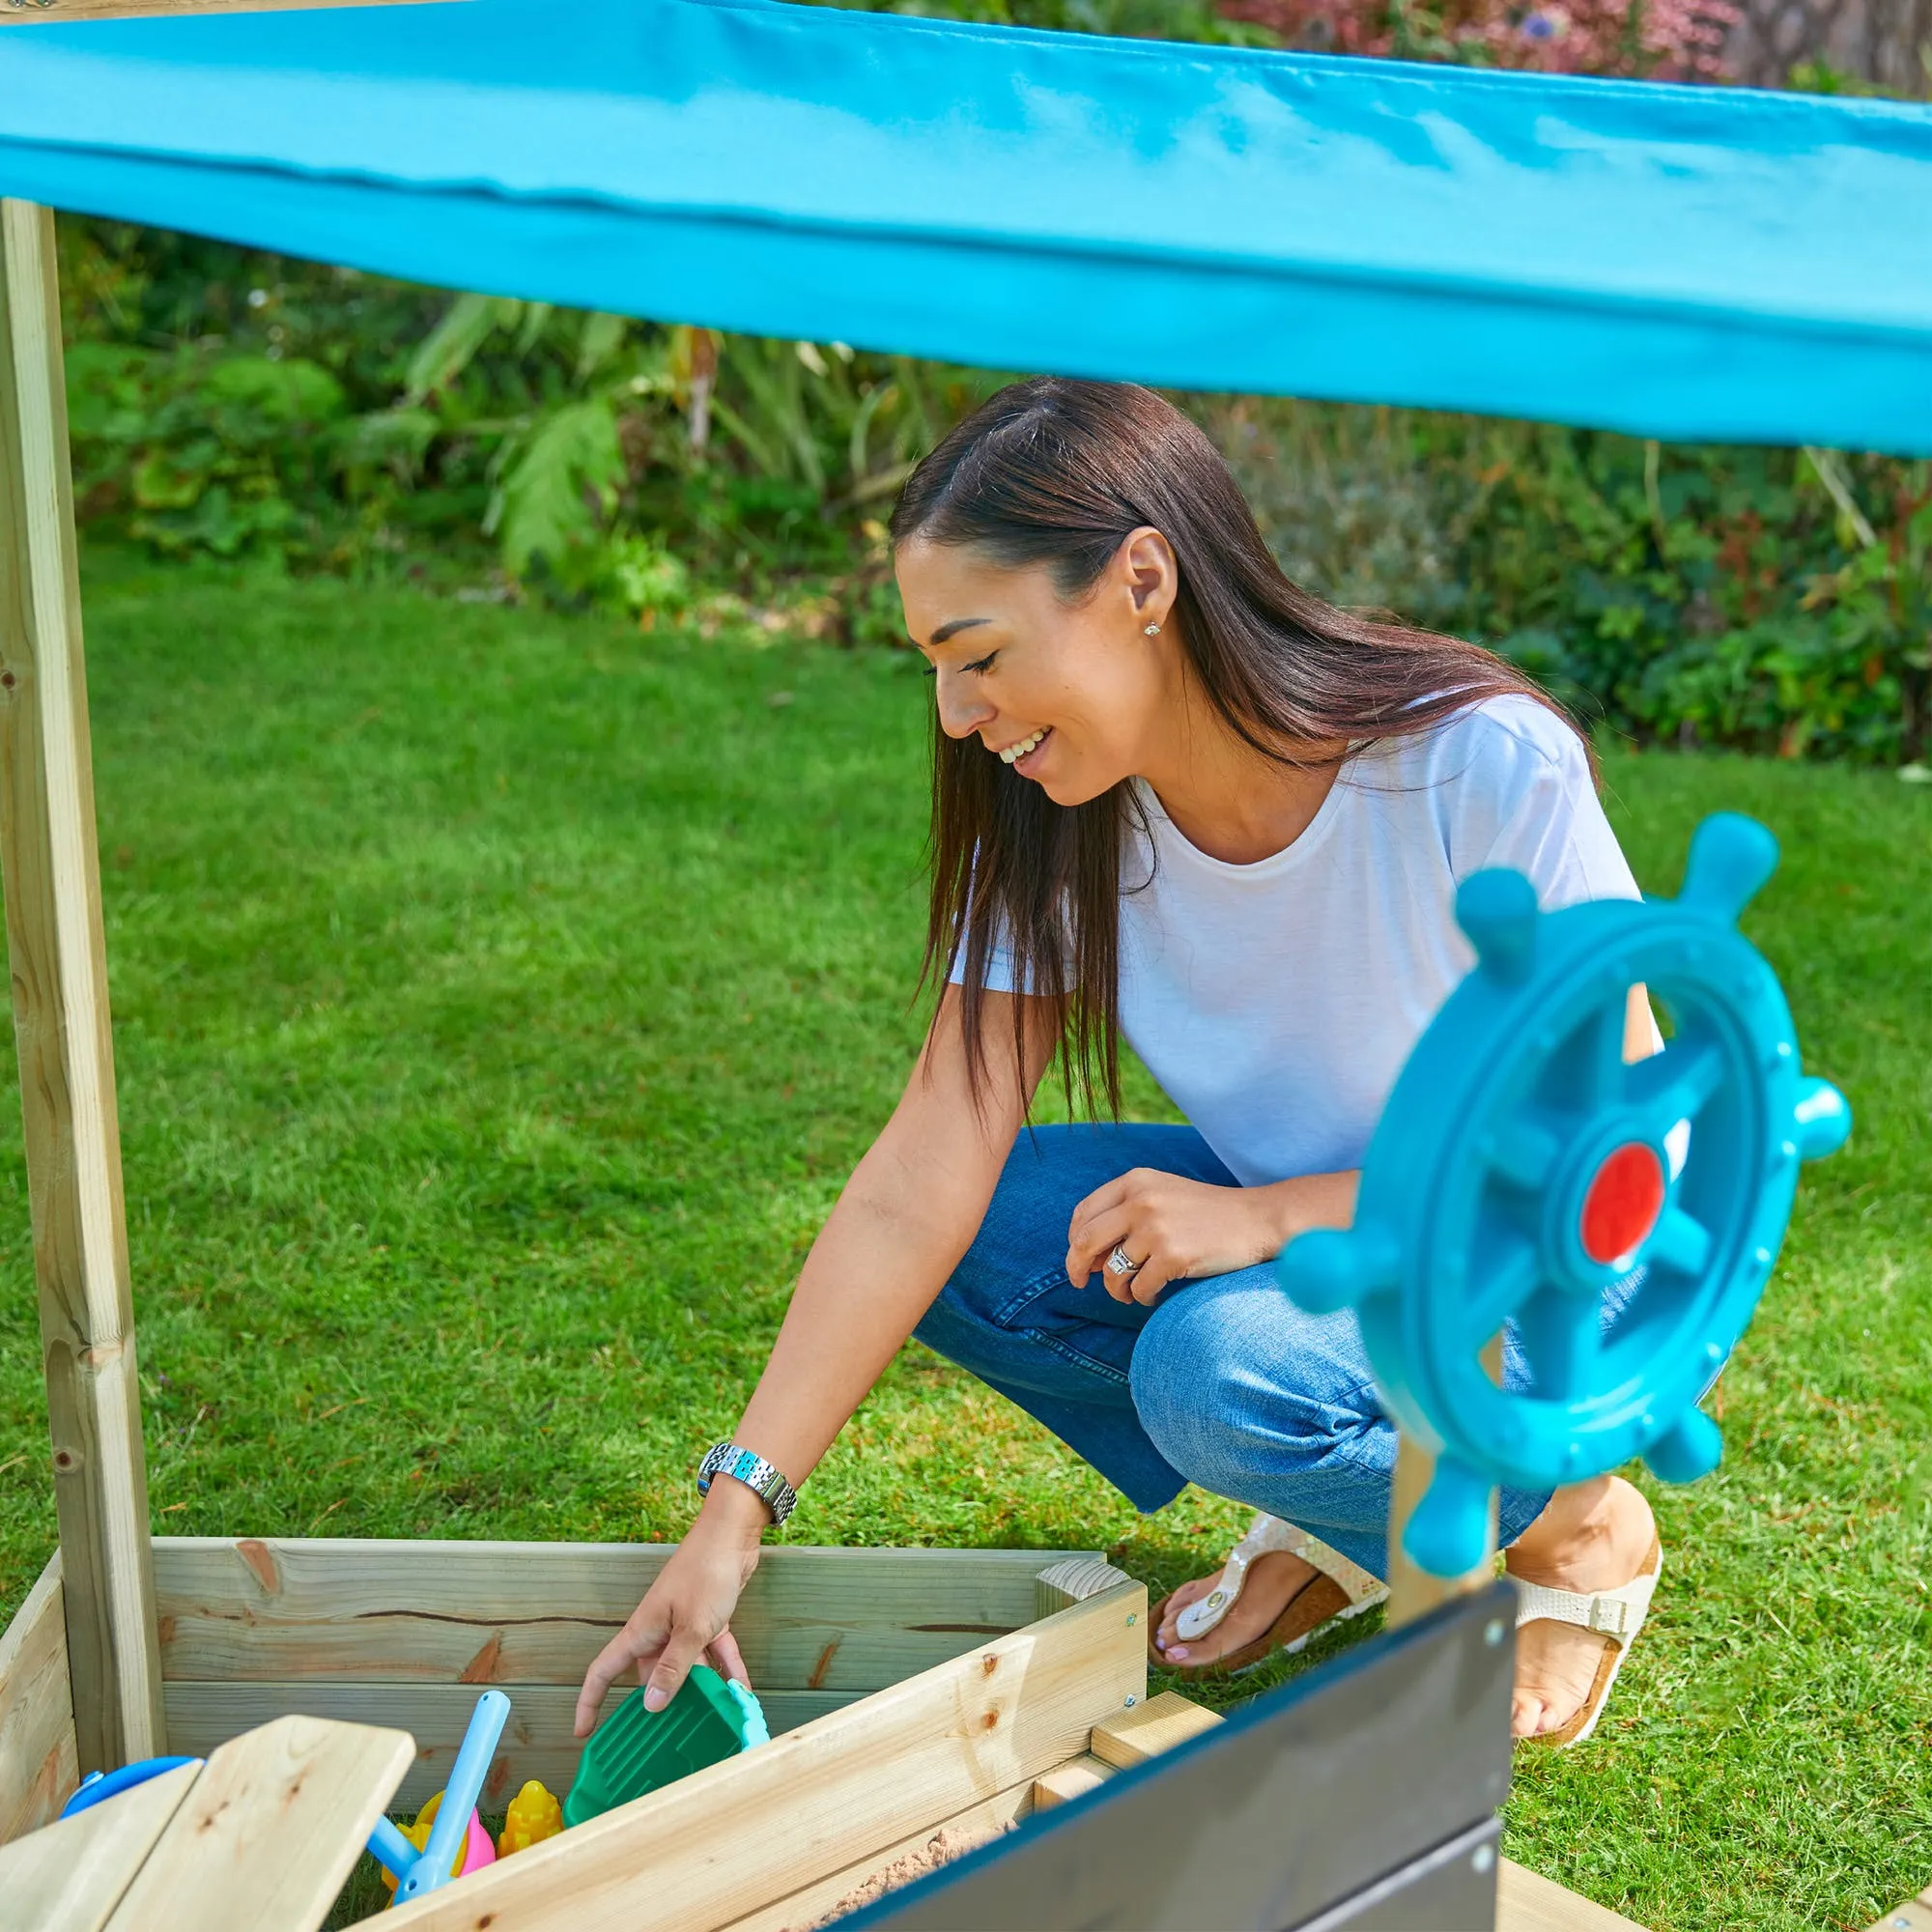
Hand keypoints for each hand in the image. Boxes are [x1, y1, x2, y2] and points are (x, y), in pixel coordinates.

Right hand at [573, 1484, 763, 1737]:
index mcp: (642, 1632)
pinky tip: (743, 1690)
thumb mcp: (691, 1627)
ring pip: (687, 1668)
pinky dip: (727, 1669)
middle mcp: (658, 1632)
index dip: (589, 1701)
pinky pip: (714, 1653)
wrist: (731, 1535)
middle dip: (661, 1704)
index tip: (583, 1732)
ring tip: (715, 1720)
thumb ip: (674, 1668)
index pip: (603, 1671)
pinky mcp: (707, 1620)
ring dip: (703, 1689)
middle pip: (652, 1677)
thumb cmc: (705, 1573)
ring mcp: (683, 1626)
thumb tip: (650, 1707)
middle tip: (670, 1739)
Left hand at [1065, 1169, 1291, 1306]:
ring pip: (1111, 1272)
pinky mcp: (1173, 1256)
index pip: (1083, 1214)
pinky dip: (1142, 1298)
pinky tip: (1155, 1294)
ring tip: (1131, 1292)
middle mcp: (1141, 1201)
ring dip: (1116, 1289)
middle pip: (1085, 1242)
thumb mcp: (1162, 1194)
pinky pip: (1139, 1289)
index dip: (1074, 1241)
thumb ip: (1125, 1211)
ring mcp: (1157, 1229)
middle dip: (1077, 1268)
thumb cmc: (1206, 1213)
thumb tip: (1084, 1253)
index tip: (1080, 1259)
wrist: (1257, 1220)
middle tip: (1081, 1283)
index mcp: (1135, 1181)